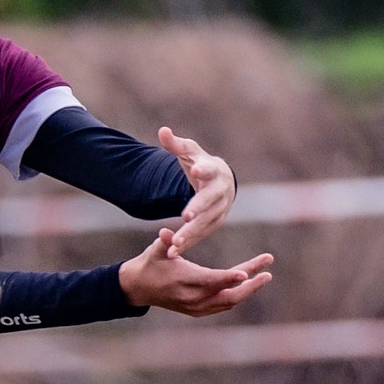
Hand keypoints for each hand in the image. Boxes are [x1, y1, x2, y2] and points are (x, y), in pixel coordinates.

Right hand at [117, 228, 272, 317]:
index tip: (248, 273)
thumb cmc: (150, 264)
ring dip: (248, 290)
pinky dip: (238, 295)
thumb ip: (165, 242)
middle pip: (228, 295)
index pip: (212, 281)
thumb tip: (166, 233)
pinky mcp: (198, 311)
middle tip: (268, 273)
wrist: (139, 288)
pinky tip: (249, 284)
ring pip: (229, 301)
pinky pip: (224, 305)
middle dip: (250, 285)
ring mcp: (196, 307)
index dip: (230, 277)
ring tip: (265, 275)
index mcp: (184, 282)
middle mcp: (192, 299)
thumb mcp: (155, 251)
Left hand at [158, 126, 234, 256]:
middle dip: (198, 209)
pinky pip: (200, 235)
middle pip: (209, 201)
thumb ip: (175, 144)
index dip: (203, 169)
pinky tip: (172, 253)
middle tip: (185, 216)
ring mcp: (219, 210)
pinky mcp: (213, 224)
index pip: (209, 169)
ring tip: (175, 244)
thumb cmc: (201, 163)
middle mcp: (220, 192)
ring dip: (191, 234)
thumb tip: (162, 131)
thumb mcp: (189, 152)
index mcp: (214, 171)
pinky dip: (188, 244)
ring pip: (205, 223)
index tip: (196, 170)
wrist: (220, 181)